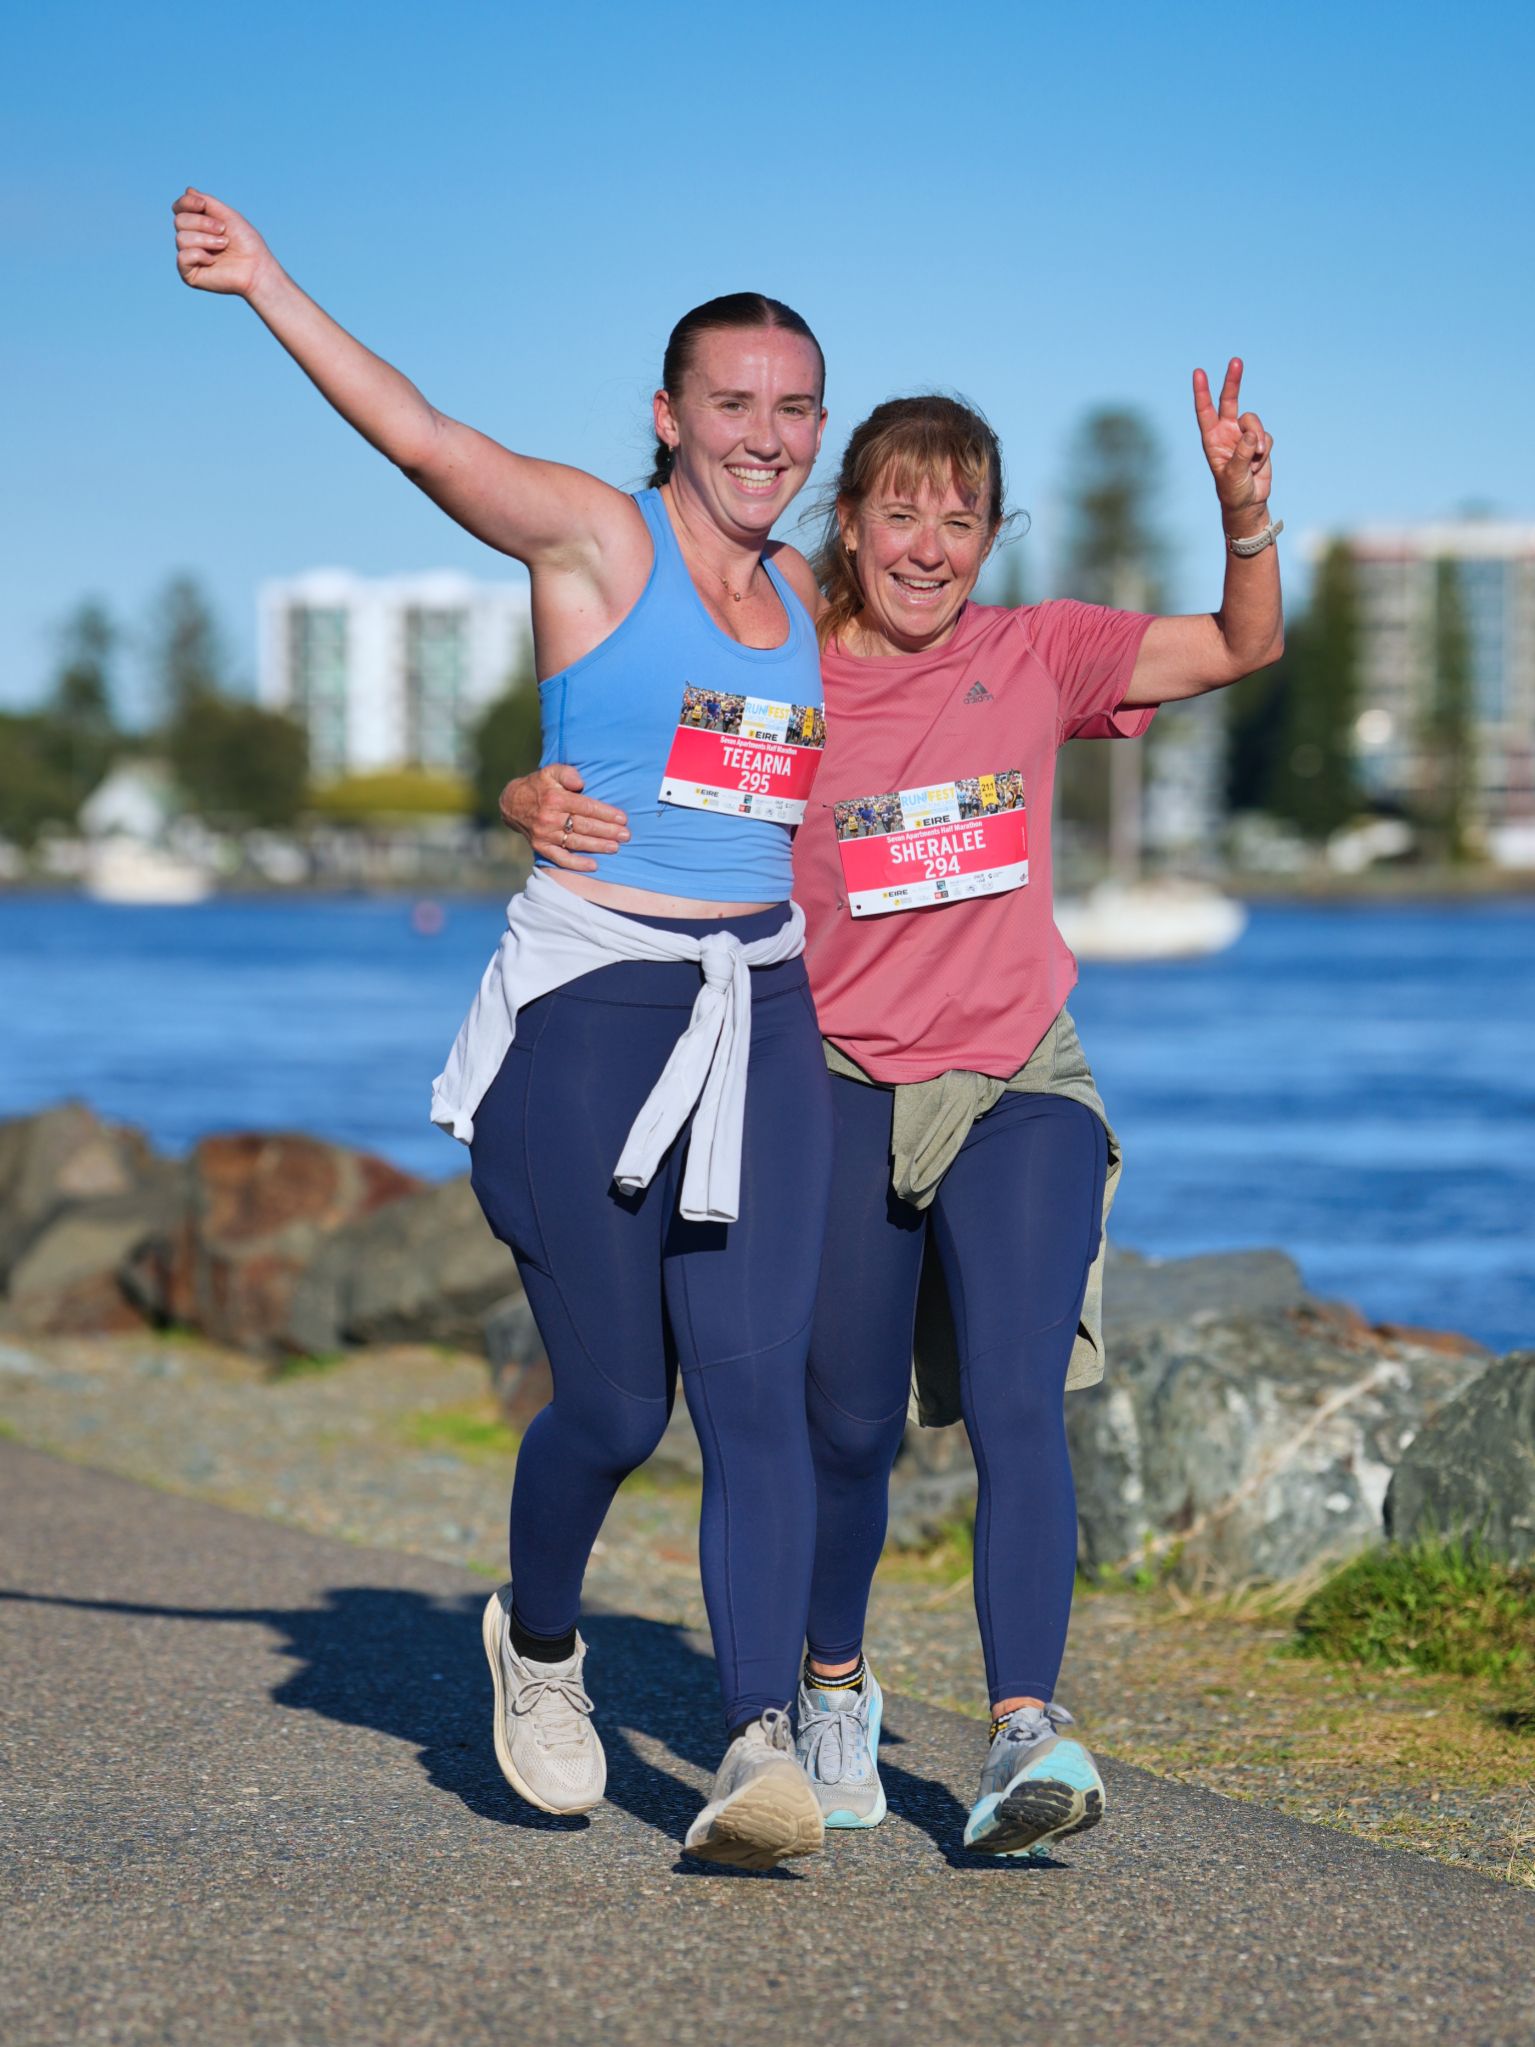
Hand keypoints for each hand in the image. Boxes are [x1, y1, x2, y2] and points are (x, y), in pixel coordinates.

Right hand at [171, 187, 273, 298]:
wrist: (257, 267)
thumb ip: (207, 202)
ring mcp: (189, 257)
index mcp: (198, 225)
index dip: (186, 202)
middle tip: (223, 231)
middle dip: (202, 223)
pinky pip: (182, 257)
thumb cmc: (246, 242)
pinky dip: (199, 256)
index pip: (178, 208)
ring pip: (181, 238)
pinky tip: (213, 261)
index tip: (203, 205)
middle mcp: (191, 240)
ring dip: (206, 240)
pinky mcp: (189, 274)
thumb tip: (188, 190)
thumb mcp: (227, 215)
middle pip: (179, 221)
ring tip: (223, 245)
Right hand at [500, 764, 629, 872]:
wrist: (512, 804)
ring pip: (576, 842)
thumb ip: (567, 773)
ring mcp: (545, 834)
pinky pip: (560, 858)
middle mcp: (550, 818)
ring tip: (616, 847)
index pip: (586, 807)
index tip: (622, 818)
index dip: (606, 813)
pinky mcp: (540, 847)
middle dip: (607, 831)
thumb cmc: (539, 785)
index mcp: (555, 798)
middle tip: (626, 835)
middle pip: (584, 826)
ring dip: (598, 846)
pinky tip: (594, 866)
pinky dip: (577, 864)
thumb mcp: (551, 771)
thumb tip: (580, 783)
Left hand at [1192, 359, 1273, 517]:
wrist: (1249, 503)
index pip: (1205, 411)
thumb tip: (1252, 435)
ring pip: (1255, 423)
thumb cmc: (1233, 491)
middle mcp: (1226, 433)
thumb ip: (1242, 453)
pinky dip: (1265, 451)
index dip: (1202, 392)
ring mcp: (1243, 436)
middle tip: (1235, 361)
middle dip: (1233, 382)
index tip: (1199, 373)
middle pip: (1230, 401)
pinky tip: (1259, 465)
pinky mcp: (1259, 442)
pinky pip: (1267, 437)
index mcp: (1212, 439)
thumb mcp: (1233, 474)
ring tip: (1255, 461)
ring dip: (1258, 441)